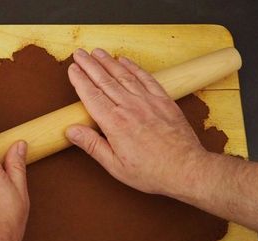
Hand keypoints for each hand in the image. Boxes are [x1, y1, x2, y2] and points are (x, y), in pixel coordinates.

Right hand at [65, 48, 208, 195]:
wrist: (186, 169)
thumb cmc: (151, 172)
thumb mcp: (115, 166)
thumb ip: (92, 145)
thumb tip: (71, 131)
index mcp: (115, 124)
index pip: (91, 96)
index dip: (80, 80)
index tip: (72, 69)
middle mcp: (130, 108)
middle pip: (105, 81)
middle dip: (90, 65)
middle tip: (79, 54)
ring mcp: (148, 101)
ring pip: (123, 76)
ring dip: (108, 62)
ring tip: (97, 52)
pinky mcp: (163, 101)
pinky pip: (145, 78)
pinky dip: (134, 67)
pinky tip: (124, 61)